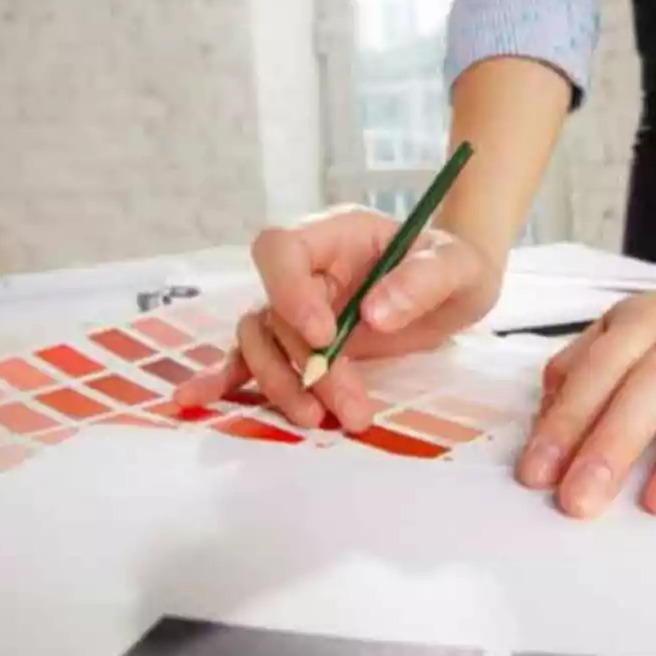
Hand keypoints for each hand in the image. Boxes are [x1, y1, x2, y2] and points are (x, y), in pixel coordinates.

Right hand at [174, 206, 499, 428]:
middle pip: (275, 312)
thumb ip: (423, 280)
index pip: (281, 250)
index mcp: (335, 235)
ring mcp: (298, 307)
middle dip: (305, 365)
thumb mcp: (459, 267)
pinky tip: (195, 401)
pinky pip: (253, 359)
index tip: (323, 336)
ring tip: (322, 421)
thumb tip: (373, 313)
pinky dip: (225, 380)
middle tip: (349, 406)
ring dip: (281, 385)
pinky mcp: (299, 344)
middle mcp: (307, 269)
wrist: (460, 289)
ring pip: (261, 343)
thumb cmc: (458, 265)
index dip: (289, 292)